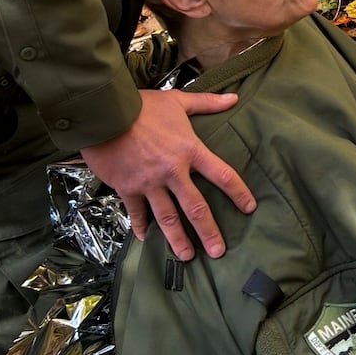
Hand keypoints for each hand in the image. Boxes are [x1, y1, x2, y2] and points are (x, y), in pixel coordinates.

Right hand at [80, 89, 255, 259]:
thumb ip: (207, 103)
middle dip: (208, 231)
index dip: (238, 193)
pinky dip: (140, 226)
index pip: (222, 175)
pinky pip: (137, 212)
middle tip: (219, 251)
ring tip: (187, 256)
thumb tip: (234, 97)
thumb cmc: (143, 105)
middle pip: (196, 207)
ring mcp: (150, 183)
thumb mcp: (178, 101)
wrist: (106, 113)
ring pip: (167, 217)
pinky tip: (145, 238)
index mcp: (190, 150)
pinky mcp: (128, 188)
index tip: (249, 208)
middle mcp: (173, 171)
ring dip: (178, 239)